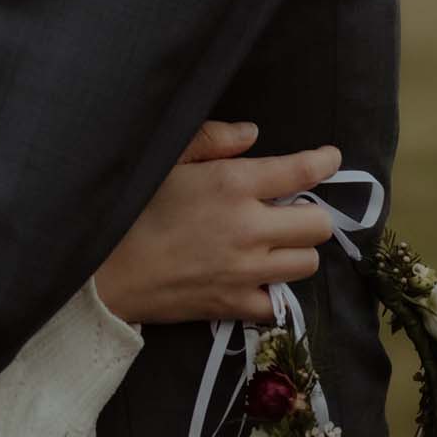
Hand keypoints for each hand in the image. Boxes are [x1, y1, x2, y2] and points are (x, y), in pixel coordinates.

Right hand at [95, 121, 342, 324]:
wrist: (106, 273)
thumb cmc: (134, 209)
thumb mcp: (166, 160)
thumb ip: (212, 139)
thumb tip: (253, 133)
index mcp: (231, 184)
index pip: (301, 171)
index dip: (324, 162)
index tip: (330, 159)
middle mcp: (248, 228)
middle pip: (318, 224)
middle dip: (309, 214)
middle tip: (287, 211)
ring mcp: (246, 270)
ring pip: (307, 263)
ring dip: (294, 251)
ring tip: (271, 245)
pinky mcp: (236, 303)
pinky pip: (280, 302)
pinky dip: (273, 290)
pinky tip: (255, 278)